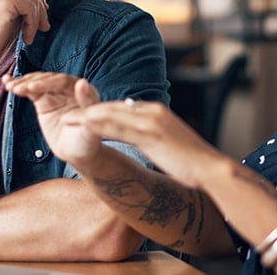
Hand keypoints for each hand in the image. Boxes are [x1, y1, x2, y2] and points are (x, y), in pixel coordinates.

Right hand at [3, 72, 102, 165]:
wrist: (77, 152)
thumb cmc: (87, 141)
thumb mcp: (90, 125)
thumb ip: (86, 103)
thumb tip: (81, 82)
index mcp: (85, 90)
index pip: (64, 82)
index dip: (48, 83)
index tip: (32, 87)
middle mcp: (70, 88)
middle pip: (48, 79)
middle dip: (32, 82)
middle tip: (17, 89)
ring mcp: (56, 93)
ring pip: (38, 82)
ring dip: (23, 83)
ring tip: (9, 87)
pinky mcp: (44, 100)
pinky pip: (31, 91)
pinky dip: (19, 86)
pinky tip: (7, 82)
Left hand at [72, 99, 225, 189]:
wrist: (210, 168)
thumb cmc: (192, 162)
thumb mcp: (169, 143)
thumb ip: (154, 137)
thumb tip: (145, 138)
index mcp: (157, 113)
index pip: (122, 108)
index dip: (100, 112)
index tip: (83, 116)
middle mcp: (152, 111)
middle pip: (113, 107)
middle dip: (88, 110)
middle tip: (67, 114)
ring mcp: (151, 121)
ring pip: (112, 114)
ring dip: (87, 116)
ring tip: (66, 120)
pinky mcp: (149, 133)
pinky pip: (118, 127)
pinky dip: (98, 125)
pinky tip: (83, 126)